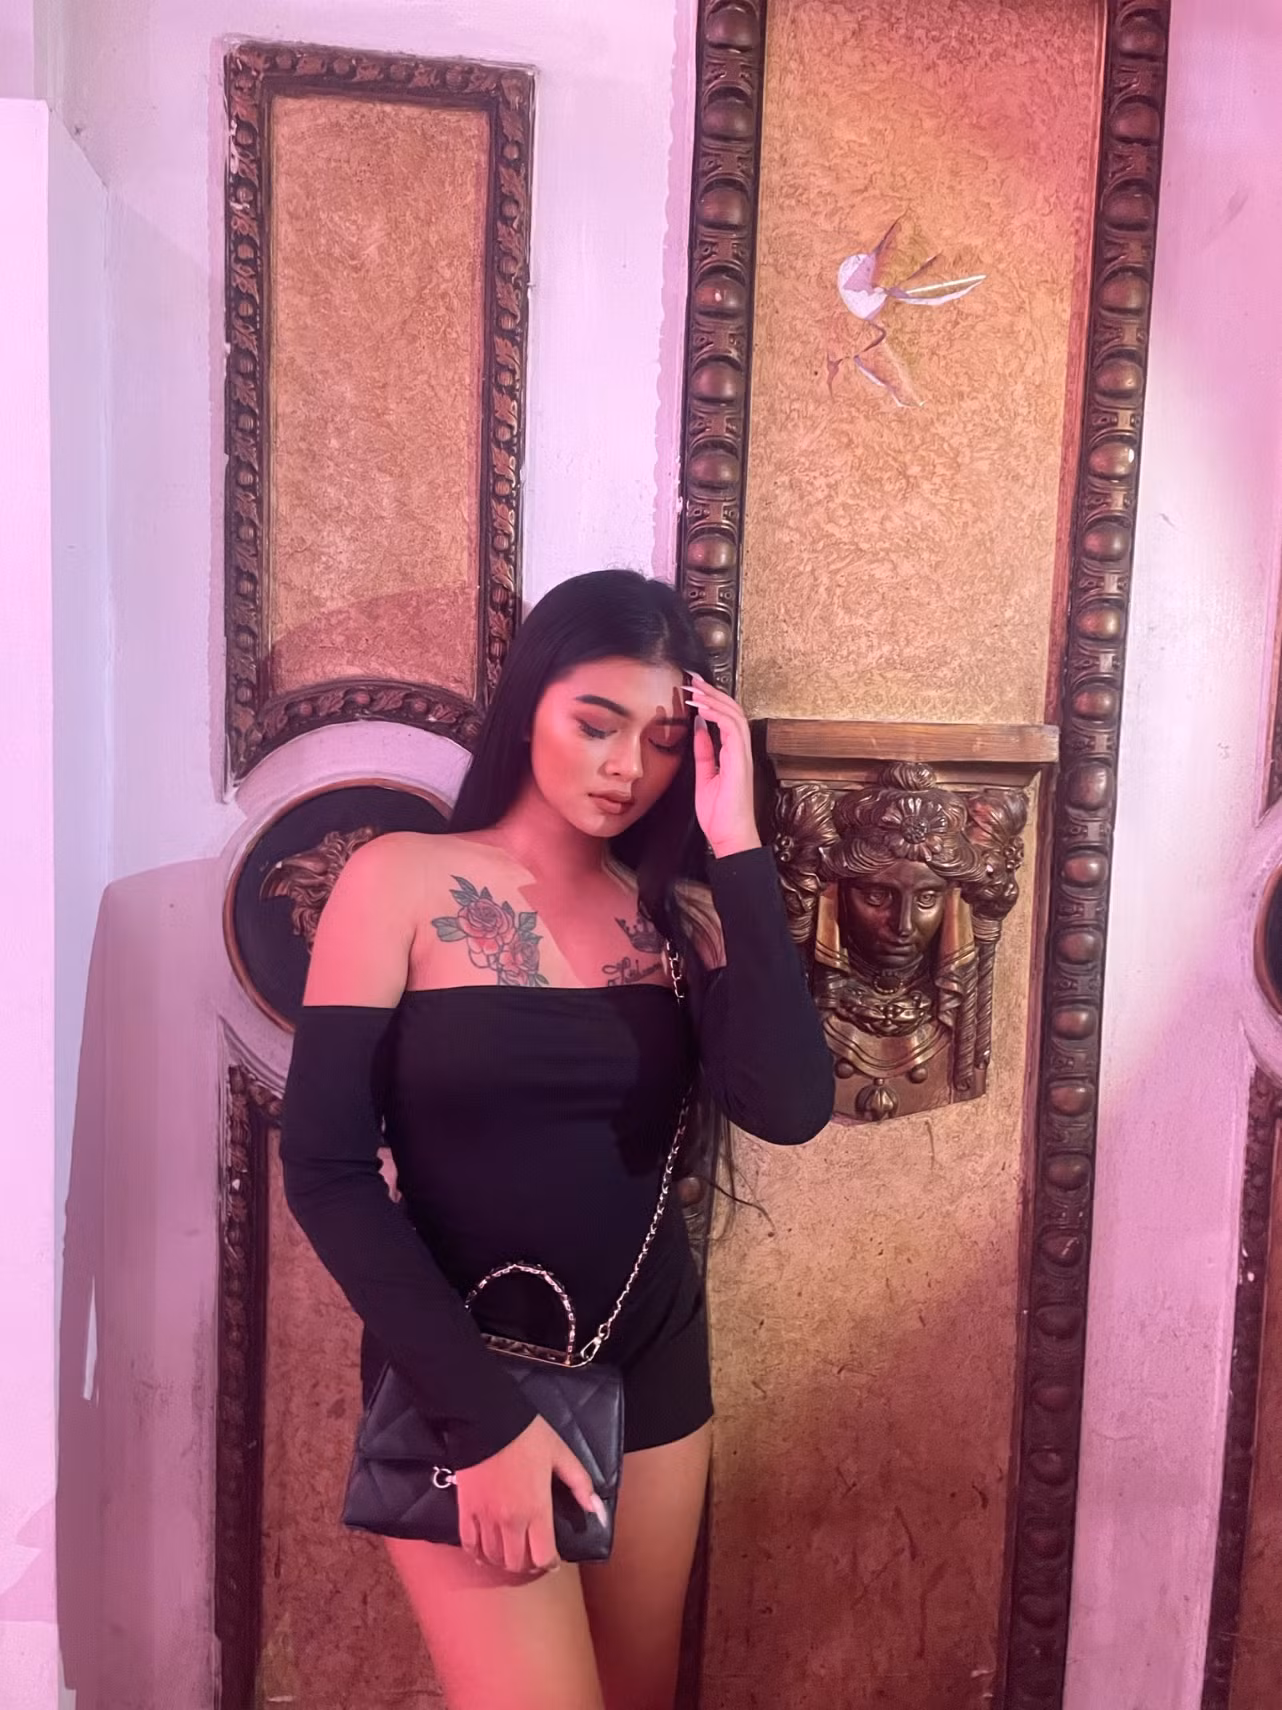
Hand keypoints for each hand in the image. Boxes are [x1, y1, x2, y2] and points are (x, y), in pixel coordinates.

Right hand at [454, 1415, 603, 1574]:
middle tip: (532, 1557)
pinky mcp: (466, 1510)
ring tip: (512, 1553)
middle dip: (528, 1565)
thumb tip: (597, 1510)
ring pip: (494, 1558)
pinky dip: (478, 1554)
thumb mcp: (561, 1455)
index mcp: (536, 1509)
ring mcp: (485, 1518)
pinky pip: (469, 1544)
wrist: (487, 1419)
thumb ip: (581, 1484)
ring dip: (504, 1561)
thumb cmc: (528, 1436)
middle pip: (517, 1563)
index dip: (549, 1563)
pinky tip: (485, 1552)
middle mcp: (510, 1521)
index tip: (552, 1559)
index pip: (542, 1557)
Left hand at [685, 673, 762, 859]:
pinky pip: (731, 728)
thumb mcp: (705, 776)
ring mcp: (743, 755)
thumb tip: (698, 729)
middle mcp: (741, 751)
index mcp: (734, 754)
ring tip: (695, 688)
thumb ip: (704, 752)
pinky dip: (716, 714)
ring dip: (714, 698)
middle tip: (693, 678)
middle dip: (712, 691)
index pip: (726, 718)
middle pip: (732, 710)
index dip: (712, 700)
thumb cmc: (720, 815)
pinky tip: (701, 707)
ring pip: (734, 714)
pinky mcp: (740, 760)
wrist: (729, 837)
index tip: (694, 688)